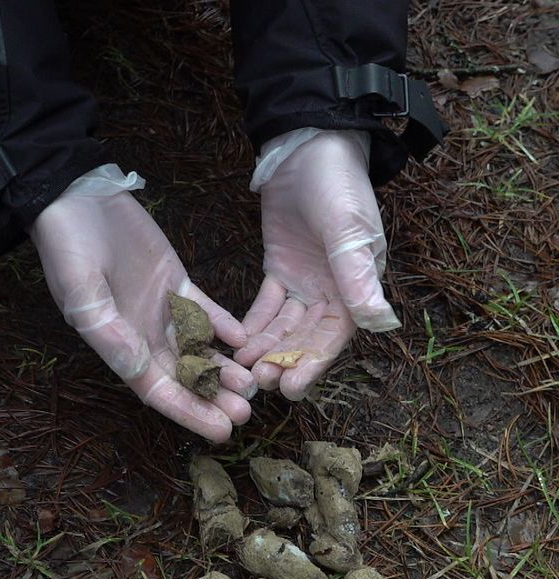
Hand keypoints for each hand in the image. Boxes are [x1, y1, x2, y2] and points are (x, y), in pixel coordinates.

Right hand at [30, 191, 255, 442]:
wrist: (78, 196)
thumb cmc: (70, 245)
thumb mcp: (82, 291)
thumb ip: (110, 332)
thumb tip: (139, 370)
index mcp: (117, 343)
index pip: (158, 389)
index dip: (189, 412)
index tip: (222, 432)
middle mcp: (142, 332)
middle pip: (184, 374)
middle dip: (214, 396)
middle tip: (246, 410)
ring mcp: (162, 308)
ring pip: (200, 347)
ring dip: (225, 365)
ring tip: (252, 381)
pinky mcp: (177, 282)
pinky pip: (205, 310)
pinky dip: (223, 324)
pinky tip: (243, 337)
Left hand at [234, 131, 400, 399]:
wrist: (307, 149)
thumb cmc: (338, 186)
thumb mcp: (349, 230)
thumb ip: (359, 277)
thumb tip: (381, 323)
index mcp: (357, 286)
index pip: (335, 335)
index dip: (314, 363)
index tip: (291, 388)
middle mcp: (333, 291)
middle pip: (306, 337)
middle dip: (284, 360)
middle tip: (258, 381)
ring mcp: (304, 282)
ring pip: (284, 326)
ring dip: (265, 347)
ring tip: (242, 366)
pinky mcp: (279, 270)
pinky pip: (266, 304)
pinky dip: (253, 323)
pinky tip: (237, 341)